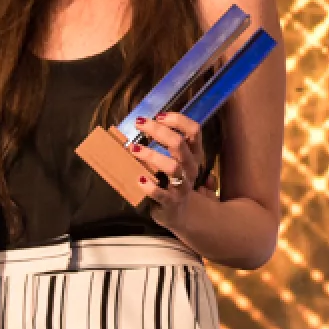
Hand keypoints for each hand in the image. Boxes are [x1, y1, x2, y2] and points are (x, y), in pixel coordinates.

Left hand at [130, 112, 202, 227]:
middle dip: (158, 131)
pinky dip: (150, 186)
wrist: (178, 212)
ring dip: (151, 155)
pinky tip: (139, 179)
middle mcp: (191, 167)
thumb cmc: (172, 180)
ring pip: (172, 167)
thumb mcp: (176, 160)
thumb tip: (144, 123)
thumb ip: (166, 144)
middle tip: (139, 124)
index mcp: (194, 154)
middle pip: (180, 144)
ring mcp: (183, 186)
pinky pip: (162, 194)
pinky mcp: (172, 201)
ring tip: (134, 148)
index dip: (178, 120)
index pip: (194, 131)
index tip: (158, 116)